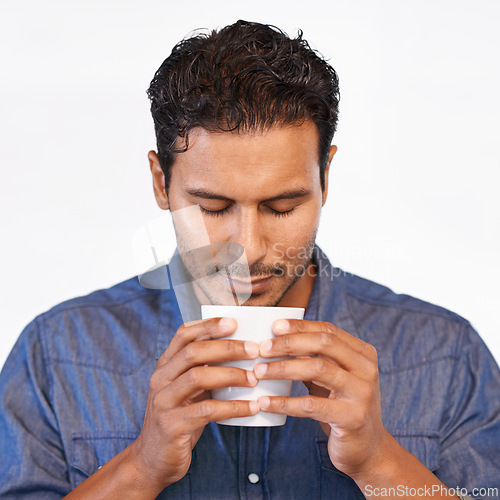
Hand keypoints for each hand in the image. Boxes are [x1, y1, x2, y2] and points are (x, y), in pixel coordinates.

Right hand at [129, 317, 259, 491]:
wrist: (152, 460)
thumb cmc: (179, 419)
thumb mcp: (187, 390)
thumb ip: (204, 370)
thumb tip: (243, 351)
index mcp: (165, 366)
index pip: (183, 334)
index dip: (208, 324)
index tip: (234, 321)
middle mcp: (160, 379)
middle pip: (193, 352)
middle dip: (226, 347)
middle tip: (254, 350)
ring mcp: (163, 402)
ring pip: (198, 377)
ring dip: (231, 375)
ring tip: (255, 378)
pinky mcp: (172, 426)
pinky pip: (207, 411)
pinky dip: (233, 407)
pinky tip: (252, 407)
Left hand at [254, 319, 388, 479]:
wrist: (368, 450)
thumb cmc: (341, 407)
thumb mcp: (332, 379)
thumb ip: (314, 358)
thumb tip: (276, 340)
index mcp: (363, 353)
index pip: (328, 330)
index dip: (300, 326)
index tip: (273, 327)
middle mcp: (366, 369)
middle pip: (323, 343)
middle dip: (289, 343)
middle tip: (262, 348)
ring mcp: (362, 393)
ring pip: (317, 369)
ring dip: (282, 368)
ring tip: (258, 372)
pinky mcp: (352, 417)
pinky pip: (310, 405)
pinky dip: (284, 403)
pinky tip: (265, 402)